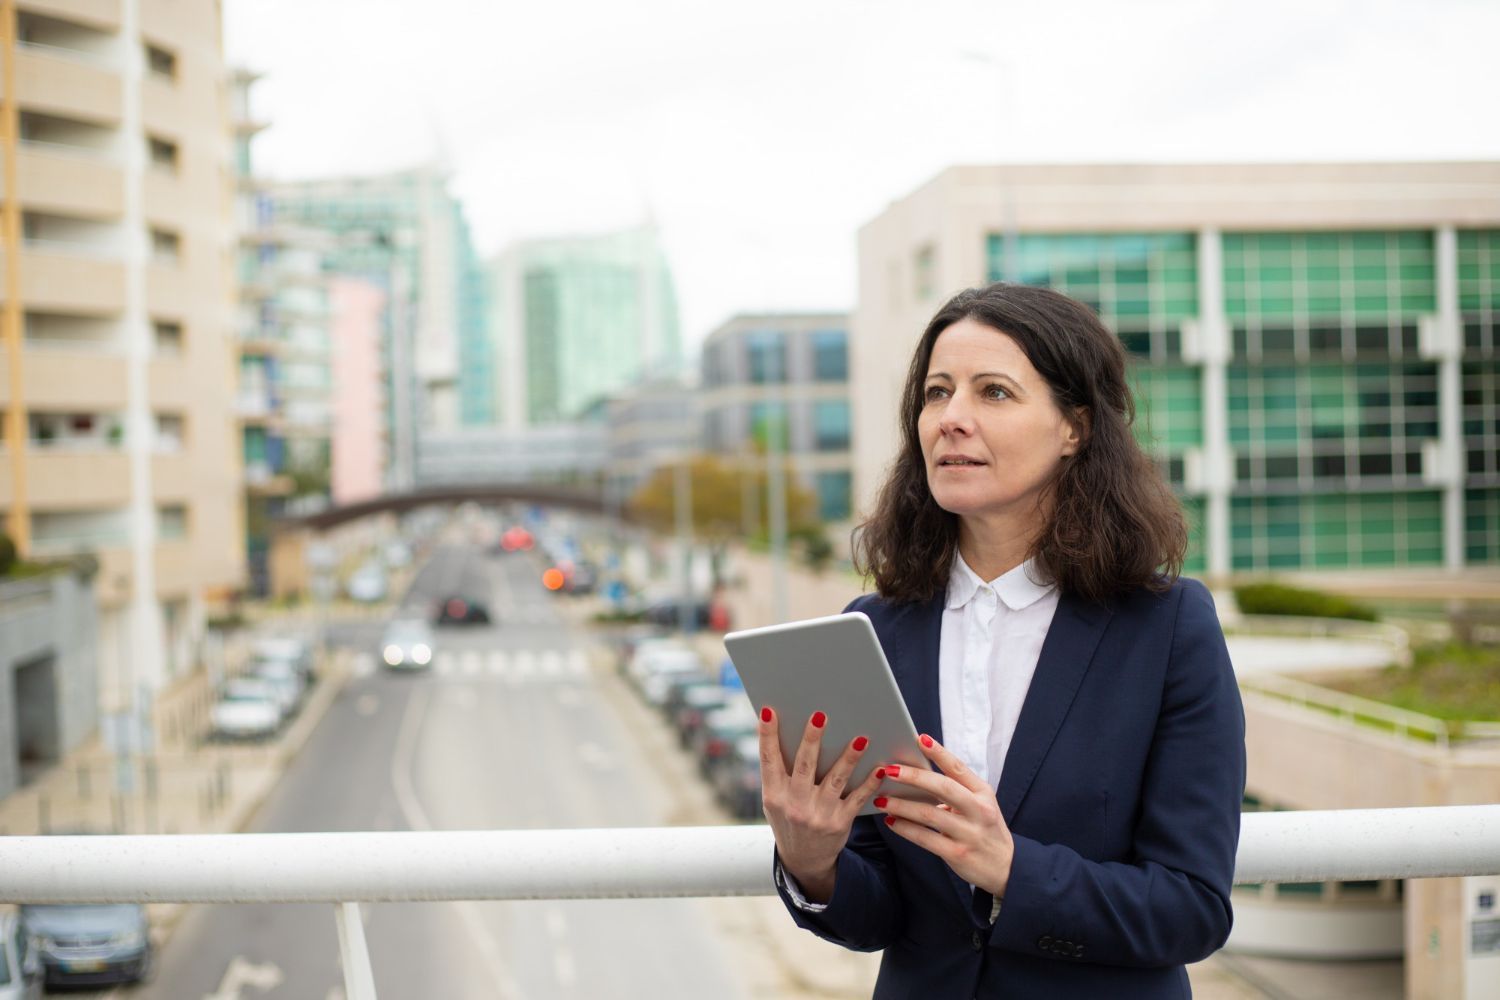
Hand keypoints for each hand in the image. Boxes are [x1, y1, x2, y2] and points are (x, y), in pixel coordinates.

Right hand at [759, 707, 883, 901]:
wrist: (804, 860)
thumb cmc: (788, 819)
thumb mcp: (774, 800)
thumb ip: (778, 773)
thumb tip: (784, 731)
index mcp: (774, 794)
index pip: (768, 760)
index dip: (767, 735)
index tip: (768, 711)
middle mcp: (794, 804)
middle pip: (804, 765)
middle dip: (812, 739)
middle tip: (820, 716)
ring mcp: (818, 814)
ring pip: (835, 779)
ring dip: (849, 758)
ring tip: (861, 738)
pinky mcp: (839, 822)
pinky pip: (857, 799)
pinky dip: (869, 783)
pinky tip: (880, 768)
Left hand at [874, 734, 1014, 897]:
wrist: (1005, 867)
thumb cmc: (985, 829)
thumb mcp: (981, 805)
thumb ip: (956, 790)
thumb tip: (918, 774)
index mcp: (983, 793)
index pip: (958, 768)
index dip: (939, 753)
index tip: (920, 739)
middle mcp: (978, 810)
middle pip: (943, 787)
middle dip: (914, 776)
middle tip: (889, 770)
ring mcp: (968, 833)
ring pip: (929, 814)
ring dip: (902, 805)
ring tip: (881, 799)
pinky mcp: (957, 854)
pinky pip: (925, 838)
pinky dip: (905, 828)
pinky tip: (891, 821)